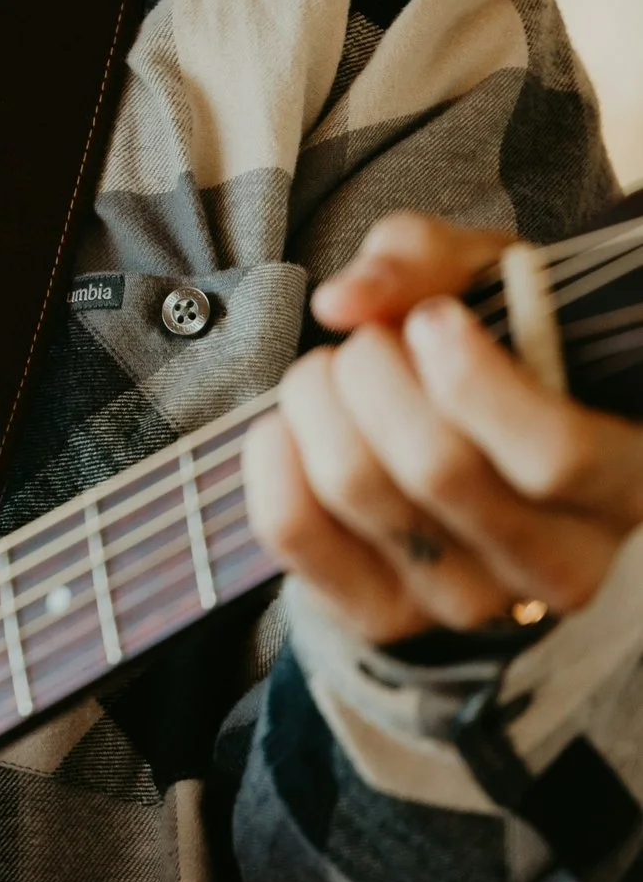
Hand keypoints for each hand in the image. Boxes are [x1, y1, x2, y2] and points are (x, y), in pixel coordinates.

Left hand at [244, 212, 642, 644]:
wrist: (461, 446)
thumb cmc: (495, 348)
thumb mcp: (489, 281)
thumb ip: (429, 263)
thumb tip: (347, 300)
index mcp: (623, 480)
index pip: (556, 457)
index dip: (474, 377)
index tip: (435, 321)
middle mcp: (561, 563)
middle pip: (438, 468)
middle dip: (374, 368)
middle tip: (371, 342)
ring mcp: (471, 603)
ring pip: (358, 489)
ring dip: (317, 399)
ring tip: (332, 374)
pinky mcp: (383, 618)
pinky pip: (293, 530)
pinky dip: (273, 453)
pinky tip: (294, 426)